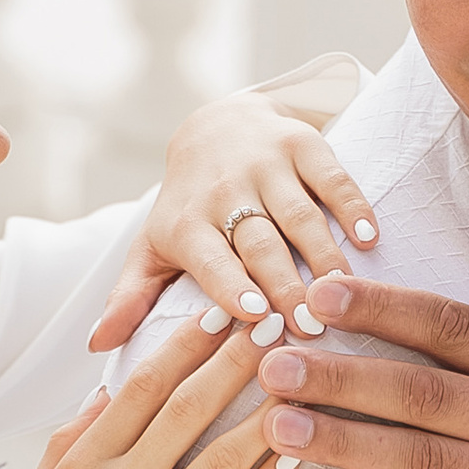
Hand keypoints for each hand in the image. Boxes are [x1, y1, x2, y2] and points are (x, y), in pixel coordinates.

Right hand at [0, 315, 291, 468]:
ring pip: (219, 457)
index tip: (222, 310)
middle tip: (276, 320)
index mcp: (82, 462)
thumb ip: (74, 437)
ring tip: (303, 378)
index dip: (186, 342)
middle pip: (187, 407)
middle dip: (236, 358)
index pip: (142, 385)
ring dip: (266, 413)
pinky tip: (298, 459)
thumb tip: (110, 386)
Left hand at [89, 74, 378, 351]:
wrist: (215, 124)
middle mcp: (226, 190)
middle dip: (285, 285)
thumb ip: (130, 296)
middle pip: (260, 244)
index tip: (254, 317)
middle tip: (311, 327)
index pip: (209, 258)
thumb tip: (98, 344)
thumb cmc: (188, 207)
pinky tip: (369, 238)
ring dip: (324, 256)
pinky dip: (352, 205)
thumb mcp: (153, 248)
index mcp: (187, 222)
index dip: (230, 285)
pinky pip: (332, 177)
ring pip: (299, 214)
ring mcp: (267, 164)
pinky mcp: (303, 144)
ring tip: (344, 296)